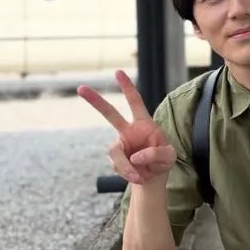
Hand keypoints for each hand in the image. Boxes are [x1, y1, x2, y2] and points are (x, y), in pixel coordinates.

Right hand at [78, 70, 176, 185]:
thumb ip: (157, 154)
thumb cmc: (164, 161)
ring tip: (138, 176)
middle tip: (80, 88)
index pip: (135, 102)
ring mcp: (120, 145)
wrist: (154, 177)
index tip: (118, 72)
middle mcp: (128, 131)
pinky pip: (118, 165)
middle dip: (95, 101)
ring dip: (125, 165)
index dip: (127, 87)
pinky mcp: (116, 159)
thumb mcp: (169, 157)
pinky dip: (128, 173)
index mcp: (144, 123)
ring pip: (114, 151)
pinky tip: (138, 176)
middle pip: (109, 114)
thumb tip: (135, 156)